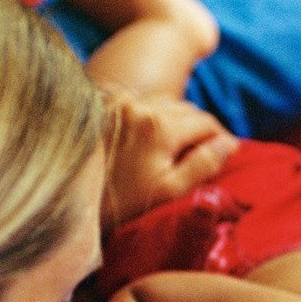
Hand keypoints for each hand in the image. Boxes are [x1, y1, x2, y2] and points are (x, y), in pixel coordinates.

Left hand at [100, 88, 238, 228]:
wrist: (70, 194)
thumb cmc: (122, 200)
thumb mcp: (169, 190)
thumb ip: (203, 164)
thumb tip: (230, 144)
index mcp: (161, 128)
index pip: (206, 123)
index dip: (219, 139)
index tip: (221, 154)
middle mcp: (141, 106)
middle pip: (187, 109)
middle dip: (196, 129)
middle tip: (195, 155)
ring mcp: (120, 101)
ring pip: (164, 102)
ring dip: (173, 120)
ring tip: (168, 148)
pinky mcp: (104, 100)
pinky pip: (139, 101)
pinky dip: (149, 115)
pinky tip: (142, 138)